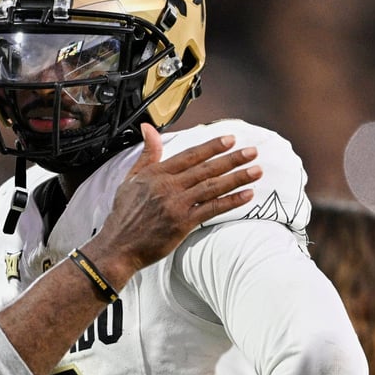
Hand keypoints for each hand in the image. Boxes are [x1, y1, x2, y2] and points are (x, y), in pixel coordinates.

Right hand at [87, 123, 261, 276]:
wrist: (118, 246)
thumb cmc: (124, 215)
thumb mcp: (130, 179)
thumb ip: (146, 154)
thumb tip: (148, 128)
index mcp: (156, 174)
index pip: (189, 155)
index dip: (212, 147)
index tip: (230, 139)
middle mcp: (168, 187)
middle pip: (206, 169)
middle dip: (232, 159)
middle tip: (252, 152)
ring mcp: (177, 205)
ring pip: (212, 187)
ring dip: (237, 178)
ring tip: (257, 171)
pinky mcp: (183, 223)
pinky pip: (212, 209)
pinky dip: (231, 201)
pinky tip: (247, 195)